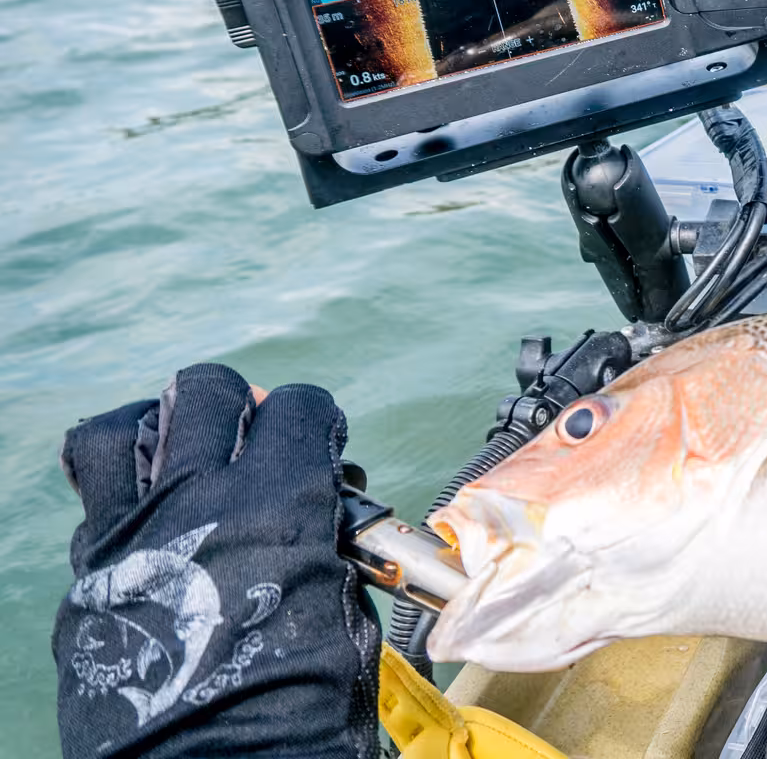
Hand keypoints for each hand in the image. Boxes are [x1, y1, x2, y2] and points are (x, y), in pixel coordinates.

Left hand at [54, 364, 379, 758]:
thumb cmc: (296, 712)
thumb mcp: (342, 615)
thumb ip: (323, 545)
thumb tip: (314, 519)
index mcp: (279, 505)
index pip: (296, 406)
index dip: (316, 420)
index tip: (321, 446)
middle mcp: (198, 501)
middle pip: (204, 392)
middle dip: (236, 405)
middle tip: (252, 440)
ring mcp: (129, 536)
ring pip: (120, 431)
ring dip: (158, 431)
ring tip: (182, 460)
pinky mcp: (87, 579)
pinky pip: (93, 503)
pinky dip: (123, 497)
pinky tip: (154, 527)